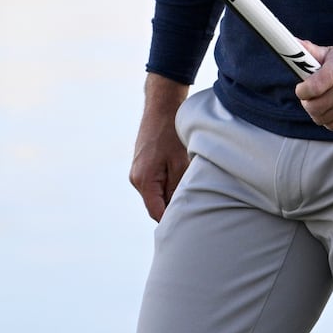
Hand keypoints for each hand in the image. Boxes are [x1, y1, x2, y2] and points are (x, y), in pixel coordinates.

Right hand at [129, 74, 190, 221]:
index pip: (156, 212)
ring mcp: (137, 172)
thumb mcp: (180, 164)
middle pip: (156, 205)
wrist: (161, 107)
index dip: (172, 221)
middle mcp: (136, 179)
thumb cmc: (171, 134)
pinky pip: (156, 183)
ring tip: (190, 185)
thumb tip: (177, 211)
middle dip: (173, 206)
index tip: (189, 224)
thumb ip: (177, 190)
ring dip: (171, 193)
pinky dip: (168, 183)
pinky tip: (181, 175)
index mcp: (143, 180)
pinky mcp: (142, 166)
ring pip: (157, 194)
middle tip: (196, 205)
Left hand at [294, 42, 332, 131]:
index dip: (302, 91)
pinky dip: (330, 120)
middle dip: (308, 103)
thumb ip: (311, 52)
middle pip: (314, 108)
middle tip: (310, 98)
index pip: (312, 88)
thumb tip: (293, 43)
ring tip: (324, 102)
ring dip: (318, 113)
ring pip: (322, 119)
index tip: (302, 89)